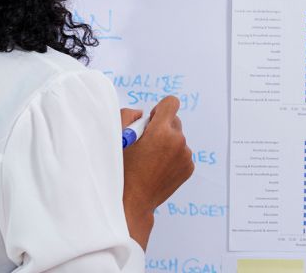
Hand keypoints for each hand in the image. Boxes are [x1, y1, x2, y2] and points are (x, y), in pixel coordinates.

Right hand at [121, 95, 193, 247]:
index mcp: (161, 131)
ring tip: (149, 160)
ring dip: (167, 144)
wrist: (131, 202)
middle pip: (174, 122)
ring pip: (178, 139)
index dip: (159, 109)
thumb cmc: (120, 170)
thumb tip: (143, 113)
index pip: (171, 103)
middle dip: (161, 128)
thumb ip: (129, 115)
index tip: (151, 120)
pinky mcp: (189, 168)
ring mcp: (185, 156)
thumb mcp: (116, 137)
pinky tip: (157, 169)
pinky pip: (181, 154)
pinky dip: (172, 157)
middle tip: (145, 144)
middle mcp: (178, 142)